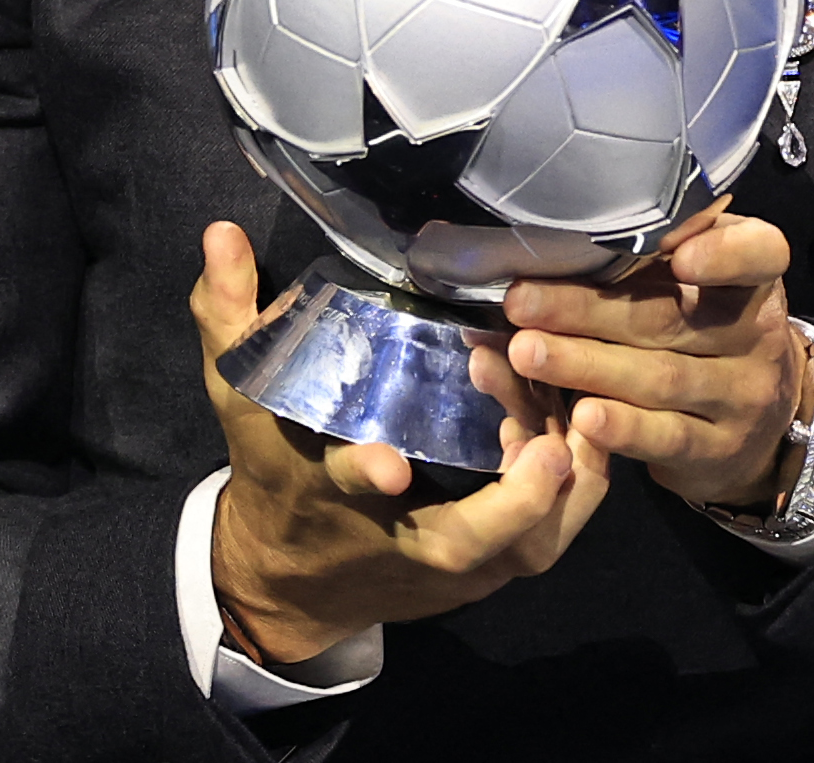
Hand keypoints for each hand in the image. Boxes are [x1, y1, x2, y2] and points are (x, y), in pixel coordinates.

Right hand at [190, 222, 610, 662]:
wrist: (289, 579)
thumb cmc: (274, 468)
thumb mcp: (240, 394)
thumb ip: (230, 314)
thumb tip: (220, 233)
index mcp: (331, 489)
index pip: (348, 484)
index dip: (366, 472)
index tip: (389, 464)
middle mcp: (397, 539)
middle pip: (467, 539)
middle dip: (514, 495)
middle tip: (549, 437)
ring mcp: (452, 566)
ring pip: (527, 544)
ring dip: (563, 486)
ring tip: (585, 412)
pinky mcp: (490, 569)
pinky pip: (547, 537)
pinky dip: (576, 493)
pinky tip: (592, 427)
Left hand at [501, 203, 813, 512]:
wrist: (756, 419)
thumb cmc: (708, 329)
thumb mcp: (705, 282)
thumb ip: (663, 254)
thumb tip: (574, 227)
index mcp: (753, 279)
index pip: (758, 254)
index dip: (723, 255)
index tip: (677, 256)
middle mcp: (756, 336)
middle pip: (671, 318)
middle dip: (588, 310)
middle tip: (522, 300)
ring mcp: (742, 397)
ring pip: (660, 378)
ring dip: (585, 365)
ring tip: (526, 353)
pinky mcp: (718, 449)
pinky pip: (666, 437)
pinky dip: (622, 428)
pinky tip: (579, 416)